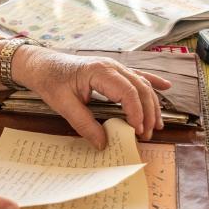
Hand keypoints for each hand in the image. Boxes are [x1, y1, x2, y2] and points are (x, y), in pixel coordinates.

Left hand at [18, 49, 171, 147]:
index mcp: (99, 71)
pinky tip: (166, 87)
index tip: (137, 131)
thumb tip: (103, 144)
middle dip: (148, 112)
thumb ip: (84, 124)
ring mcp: (114, 66)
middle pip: (140, 88)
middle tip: (147, 135)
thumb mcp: (63, 105)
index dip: (136, 112)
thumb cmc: (51, 81)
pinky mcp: (112, 71)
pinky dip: (152, 82)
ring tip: (155, 125)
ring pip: (142, 84)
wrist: (42, 65)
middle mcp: (111, 66)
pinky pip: (137, 76)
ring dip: (151, 104)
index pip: (128, 92)